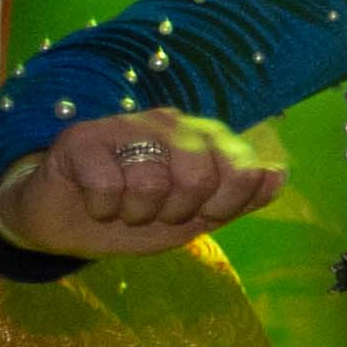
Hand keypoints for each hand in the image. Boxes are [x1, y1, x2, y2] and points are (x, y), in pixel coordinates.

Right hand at [0, 112, 280, 258]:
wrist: (68, 224)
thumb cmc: (138, 215)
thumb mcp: (197, 216)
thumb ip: (240, 199)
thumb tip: (278, 175)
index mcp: (207, 138)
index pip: (243, 169)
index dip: (225, 205)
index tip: (202, 214)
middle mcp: (171, 123)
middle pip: (199, 178)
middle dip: (176, 211)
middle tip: (155, 211)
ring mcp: (126, 125)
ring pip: (151, 182)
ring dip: (135, 212)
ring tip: (124, 206)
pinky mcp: (82, 138)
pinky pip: (107, 184)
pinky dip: (102, 207)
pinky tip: (95, 201)